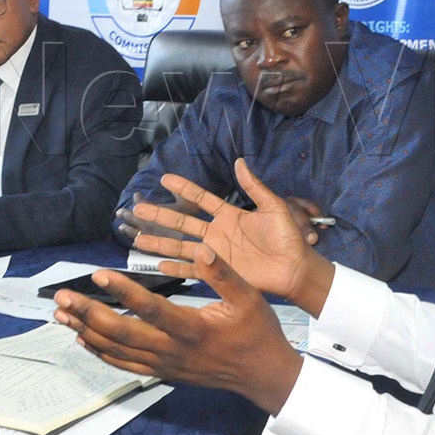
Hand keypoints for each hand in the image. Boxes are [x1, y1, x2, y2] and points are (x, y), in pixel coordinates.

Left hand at [53, 243, 303, 414]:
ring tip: (61, 314)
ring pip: (117, 350)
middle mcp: (172, 350)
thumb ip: (223, 273)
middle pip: (121, 333)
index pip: (150, 308)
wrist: (262, 375)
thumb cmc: (257, 332)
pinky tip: (83, 339)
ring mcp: (165, 365)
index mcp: (192, 329)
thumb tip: (202, 248)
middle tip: (62, 297)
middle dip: (88, 314)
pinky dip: (101, 352)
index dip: (122, 291)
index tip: (98, 274)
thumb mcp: (250, 297)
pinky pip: (125, 365)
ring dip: (87, 331)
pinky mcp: (163, 373)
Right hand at [132, 158, 334, 316]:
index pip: (201, 199)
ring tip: (138, 239)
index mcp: (229, 215)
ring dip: (160, 243)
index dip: (183, 188)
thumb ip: (254, 187)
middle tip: (139, 208)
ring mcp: (216, 253)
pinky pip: (193, 270)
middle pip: (183, 222)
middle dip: (160, 215)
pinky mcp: (219, 272)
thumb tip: (239, 161)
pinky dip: (176, 268)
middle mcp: (217, 233)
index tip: (164, 178)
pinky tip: (159, 265)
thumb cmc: (289, 237)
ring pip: (181, 246)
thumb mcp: (274, 207)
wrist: (295, 267)